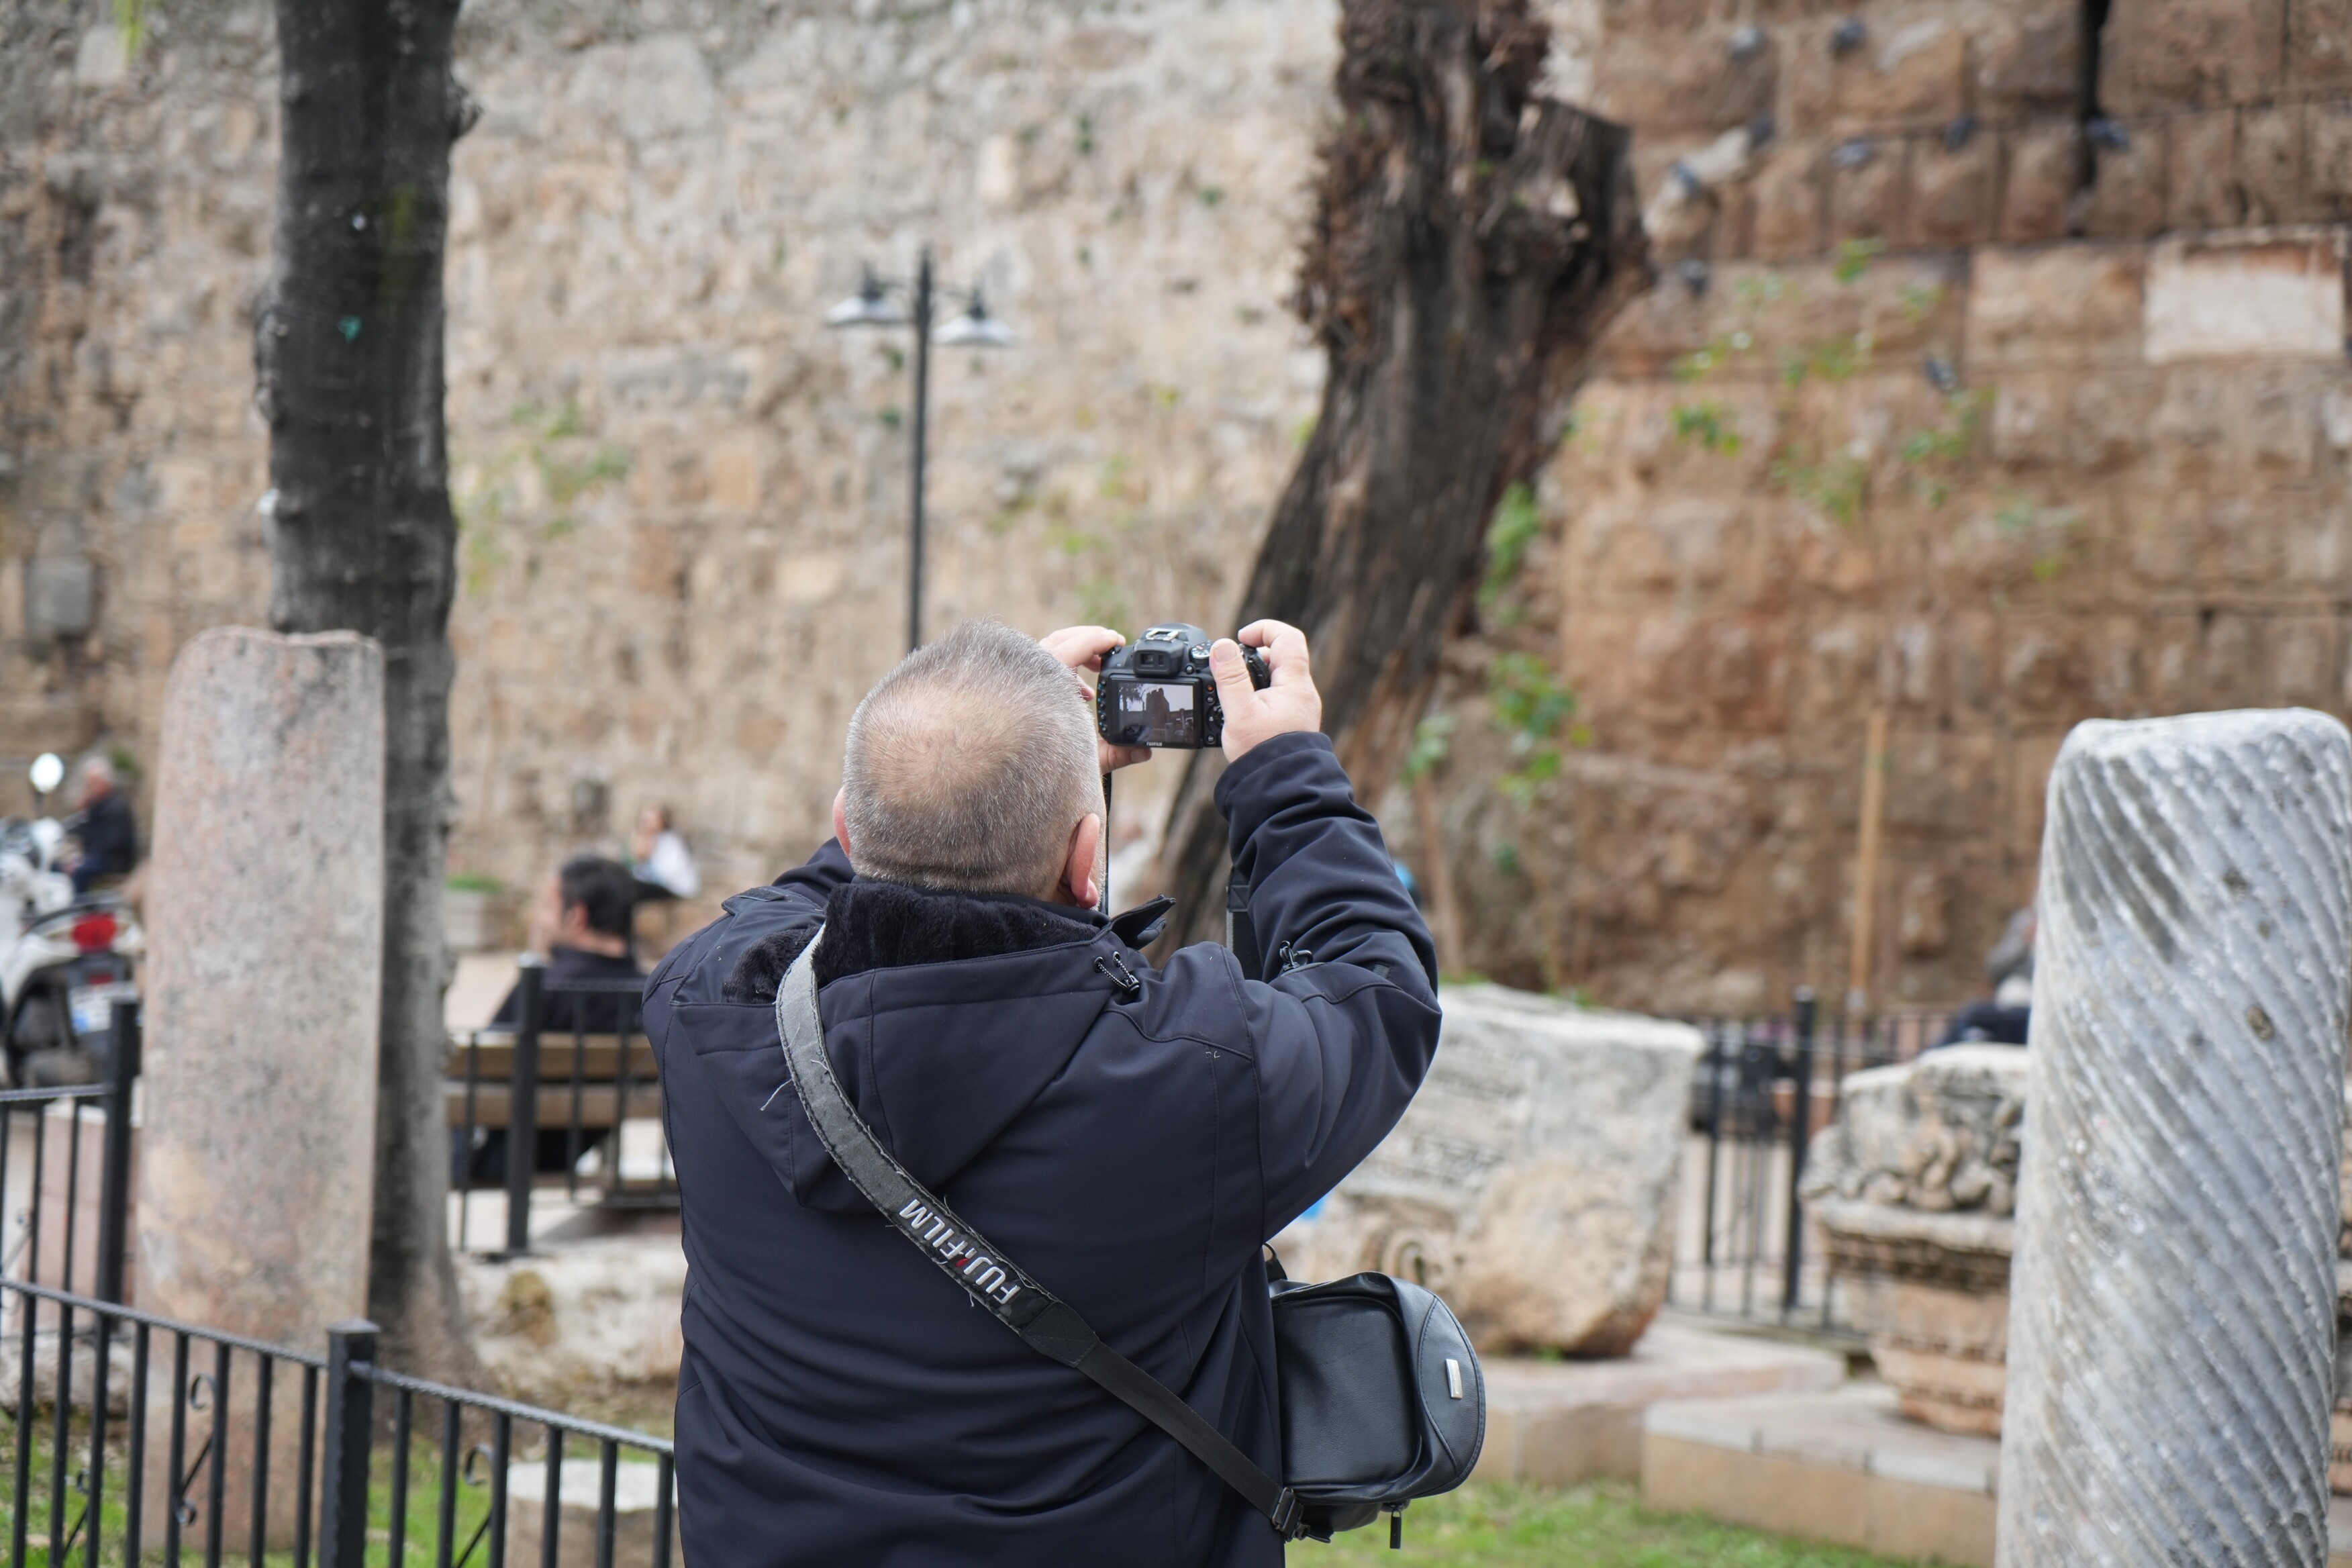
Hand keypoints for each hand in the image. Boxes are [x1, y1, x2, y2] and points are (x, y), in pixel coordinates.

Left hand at [1039, 625, 1150, 773]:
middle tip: (1113, 646)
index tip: (1118, 641)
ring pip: (1052, 650)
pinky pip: (1046, 667)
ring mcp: (1027, 683)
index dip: (1098, 640)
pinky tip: (1085, 695)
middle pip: (1061, 640)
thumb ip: (1117, 754)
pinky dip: (1068, 670)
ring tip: (1101, 667)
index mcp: (1048, 688)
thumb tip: (1146, 751)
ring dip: (1079, 652)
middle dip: (1089, 638)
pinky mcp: (1026, 690)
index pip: (1073, 647)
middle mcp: (1033, 680)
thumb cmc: (1044, 766)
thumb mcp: (1086, 760)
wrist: (1014, 776)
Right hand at [1214, 619, 1320, 761]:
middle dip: (1253, 656)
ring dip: (1254, 678)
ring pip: (1277, 678)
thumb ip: (1230, 677)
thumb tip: (1223, 646)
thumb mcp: (1239, 712)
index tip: (1241, 638)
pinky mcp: (1292, 722)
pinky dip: (1258, 696)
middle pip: (1281, 657)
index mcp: (1294, 684)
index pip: (1287, 638)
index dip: (1264, 629)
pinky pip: (1276, 697)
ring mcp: (1299, 709)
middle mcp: (1302, 694)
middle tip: (1231, 669)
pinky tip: (1242, 712)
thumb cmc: (1264, 754)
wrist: (1282, 789)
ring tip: (1234, 694)